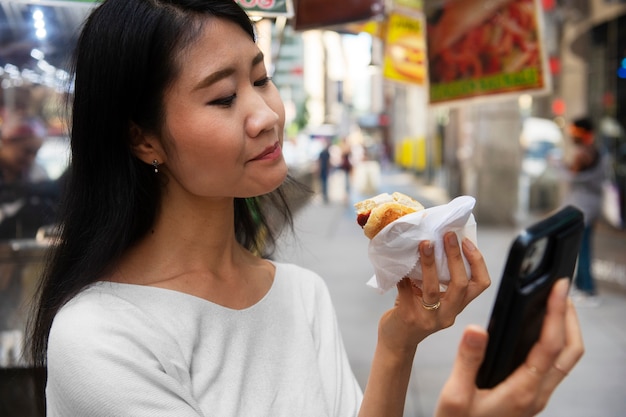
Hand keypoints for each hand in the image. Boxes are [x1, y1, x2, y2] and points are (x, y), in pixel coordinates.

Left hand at [377, 232, 490, 354]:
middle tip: (448, 235)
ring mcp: (428, 318)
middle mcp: (447, 314)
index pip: (480, 284)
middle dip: (455, 257)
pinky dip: (403, 275)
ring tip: (425, 243)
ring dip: (429, 263)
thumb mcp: (433, 298)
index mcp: (457, 306)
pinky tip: (399, 261)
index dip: (477, 262)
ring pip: (433, 288)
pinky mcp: (408, 317)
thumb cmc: (414, 313)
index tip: (466, 241)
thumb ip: (439, 279)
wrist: (396, 342)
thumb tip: (437, 242)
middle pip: (461, 284)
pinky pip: (405, 291)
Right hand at [435, 278, 583, 416]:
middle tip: (560, 290)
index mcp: (523, 392)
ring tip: (553, 304)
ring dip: (566, 329)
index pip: (550, 346)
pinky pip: (554, 366)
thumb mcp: (454, 397)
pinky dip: (554, 342)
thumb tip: (476, 327)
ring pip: (566, 360)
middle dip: (570, 318)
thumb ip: (467, 361)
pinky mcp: (529, 397)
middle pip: (571, 352)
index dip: (557, 313)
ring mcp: (536, 397)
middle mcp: (537, 394)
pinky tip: (535, 331)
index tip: (557, 288)